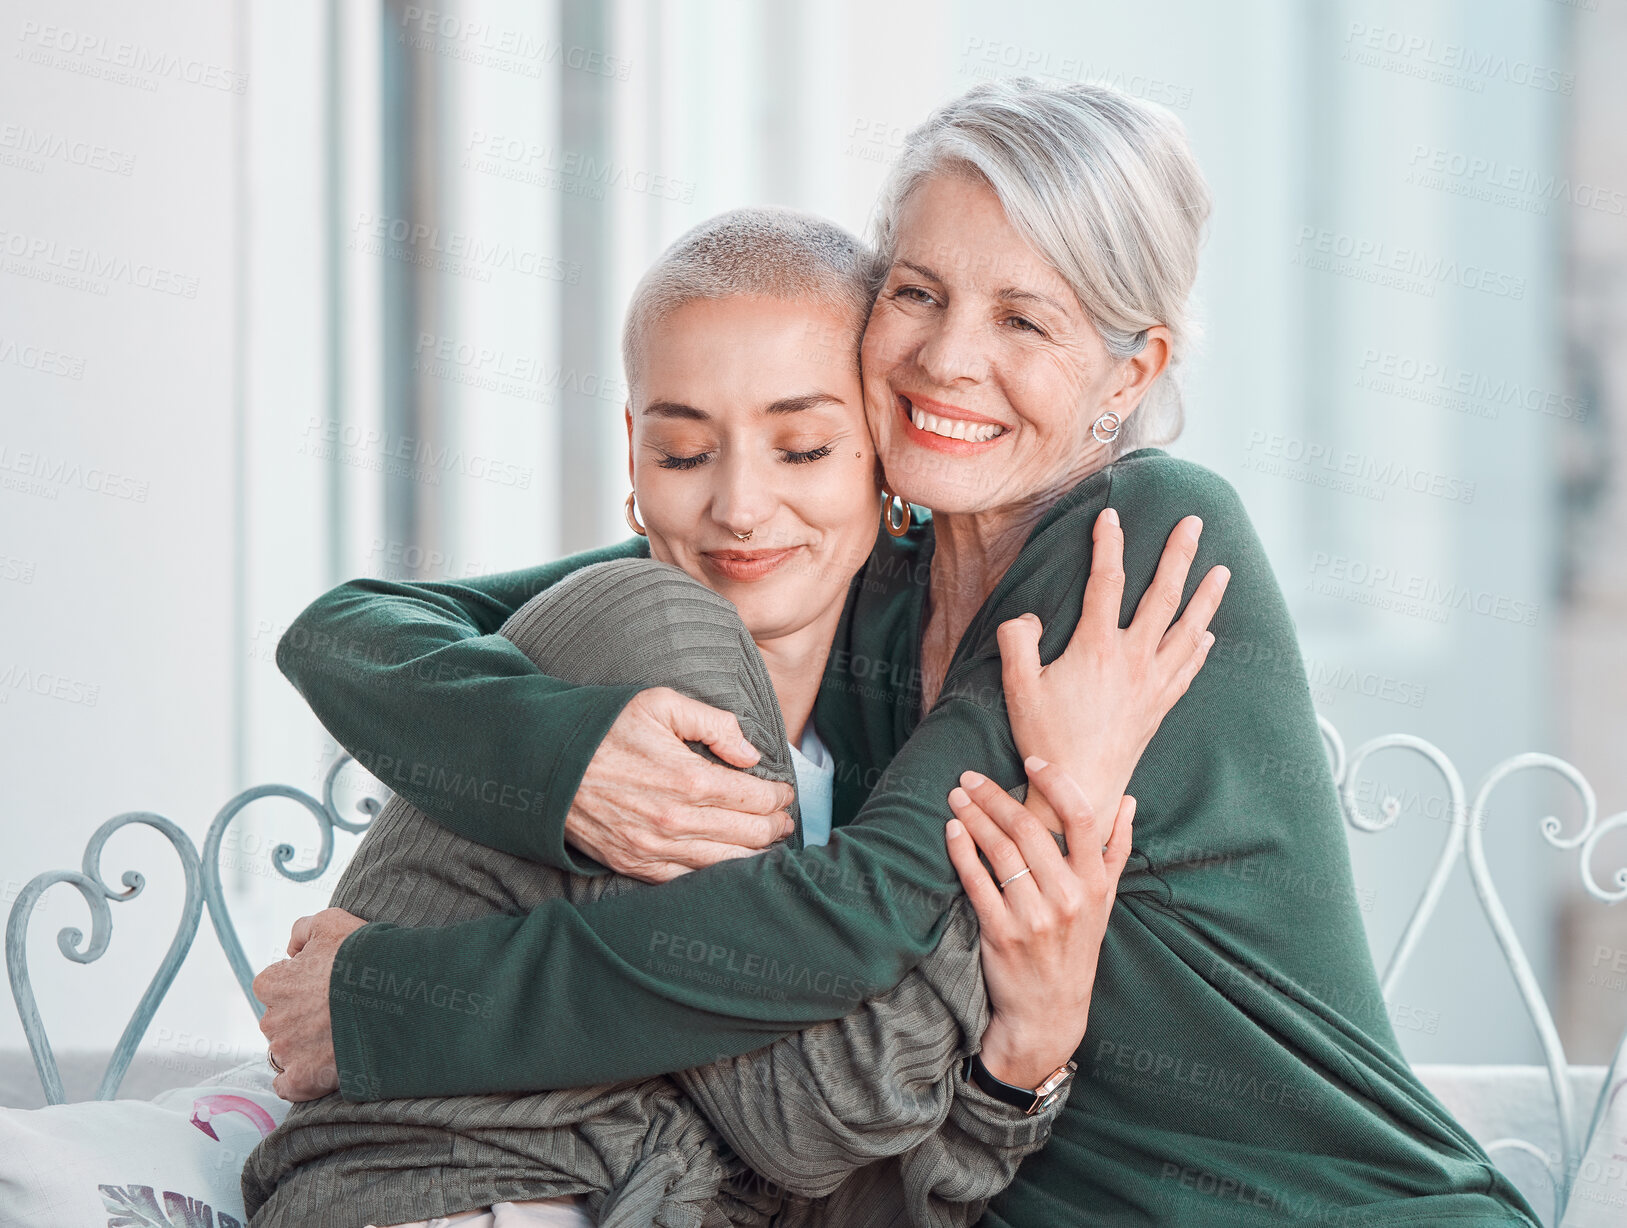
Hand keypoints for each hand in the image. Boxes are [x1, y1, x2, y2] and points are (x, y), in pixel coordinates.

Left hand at [252, 907, 365, 1101]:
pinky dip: (298, 1082)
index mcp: (272, 984)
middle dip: (302, 1016)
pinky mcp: (305, 1078)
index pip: (274, 986)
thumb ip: (302, 931)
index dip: (299, 984)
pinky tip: (316, 1072)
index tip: (322, 985)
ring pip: (286, 1052)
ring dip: (305, 1046)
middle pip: (280, 1020)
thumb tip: (293, 949)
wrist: (394, 992)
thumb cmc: (363, 954)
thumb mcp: (331, 922)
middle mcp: (272, 1019)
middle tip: (336, 1010)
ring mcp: (288, 1052)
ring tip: (338, 1037)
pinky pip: (288, 1086)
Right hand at [566, 687, 797, 881]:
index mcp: (689, 779)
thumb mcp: (660, 704)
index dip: (778, 797)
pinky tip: (731, 866)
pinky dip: (718, 875)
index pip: (755, 798)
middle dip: (775, 826)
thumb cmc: (605, 728)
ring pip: (726, 864)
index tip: (784, 792)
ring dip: (756, 855)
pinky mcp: (637, 866)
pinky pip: (690, 881)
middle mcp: (677, 821)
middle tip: (784, 819)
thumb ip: (713, 723)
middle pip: (749, 834)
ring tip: (769, 843)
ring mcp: (656, 849)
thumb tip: (750, 754)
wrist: (547, 765)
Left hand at [945, 762, 1132, 1088]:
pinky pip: (976, 881)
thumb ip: (1116, 852)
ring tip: (957, 797)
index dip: (1056, 782)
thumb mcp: (1105, 903)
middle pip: (1029, 829)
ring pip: (1000, 851)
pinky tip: (951, 830)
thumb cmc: (1077, 948)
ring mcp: (1034, 917)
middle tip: (971, 776)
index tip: (1032, 759)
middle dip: (995, 796)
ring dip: (974, 817)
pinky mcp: (1001, 933)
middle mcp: (1068, 898)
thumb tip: (1129, 802)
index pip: (1081, 818)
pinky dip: (961, 851)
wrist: (1050, 1012)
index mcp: (1096, 885)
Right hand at [997, 508, 1227, 834]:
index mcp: (1097, 648)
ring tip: (1223, 571)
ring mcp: (1152, 684)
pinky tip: (1209, 636)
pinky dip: (1200, 648)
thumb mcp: (1017, 686)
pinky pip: (1188, 668)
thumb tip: (1030, 617)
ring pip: (1188, 630)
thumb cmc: (1045, 739)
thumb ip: (1017, 640)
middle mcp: (1133, 660)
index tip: (1111, 515)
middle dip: (1180, 555)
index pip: (1106, 582)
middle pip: (1164, 596)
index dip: (1108, 544)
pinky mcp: (1160, 706)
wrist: (1080, 790)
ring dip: (1207, 598)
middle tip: (1194, 523)